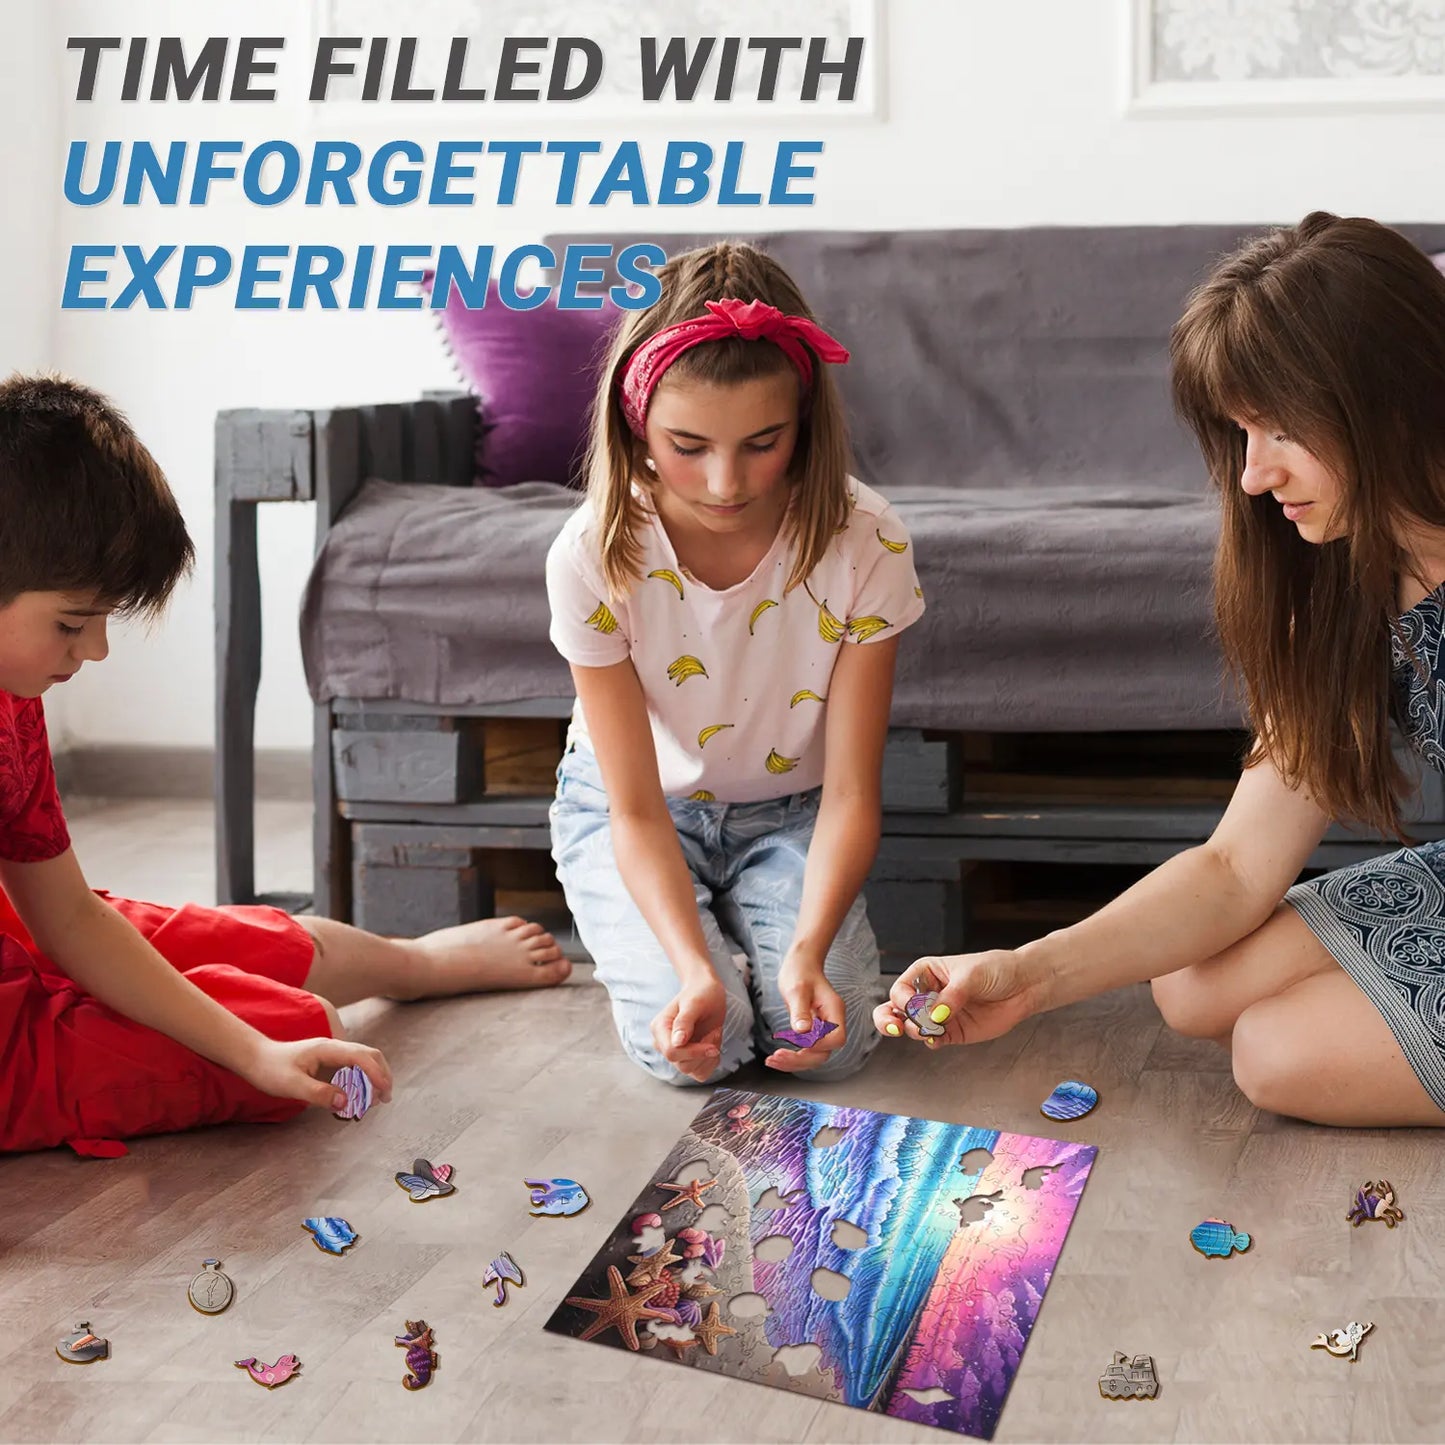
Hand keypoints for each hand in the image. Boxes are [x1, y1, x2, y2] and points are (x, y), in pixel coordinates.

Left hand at [239, 1036, 393, 1110]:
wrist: (256, 1059)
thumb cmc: (271, 1070)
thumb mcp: (292, 1085)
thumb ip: (319, 1093)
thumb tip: (346, 1102)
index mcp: (328, 1049)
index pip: (361, 1056)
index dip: (376, 1073)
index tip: (384, 1091)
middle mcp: (334, 1048)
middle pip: (369, 1055)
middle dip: (382, 1075)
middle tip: (385, 1099)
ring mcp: (332, 1055)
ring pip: (363, 1062)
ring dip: (373, 1079)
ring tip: (374, 1102)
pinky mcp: (329, 1064)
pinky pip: (352, 1070)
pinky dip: (361, 1082)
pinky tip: (358, 1097)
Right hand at [652, 976, 728, 1082]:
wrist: (708, 992)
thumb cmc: (700, 993)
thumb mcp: (695, 1003)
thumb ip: (684, 1021)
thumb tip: (677, 1042)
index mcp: (659, 1028)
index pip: (671, 1052)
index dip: (693, 1052)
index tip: (712, 1046)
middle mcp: (664, 1043)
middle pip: (682, 1065)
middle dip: (703, 1051)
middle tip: (714, 1031)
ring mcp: (676, 1053)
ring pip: (692, 1071)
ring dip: (709, 1056)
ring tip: (713, 1035)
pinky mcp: (689, 1059)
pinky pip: (701, 1073)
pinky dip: (711, 1063)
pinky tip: (713, 1045)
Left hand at [765, 954, 845, 1072]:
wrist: (800, 963)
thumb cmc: (800, 972)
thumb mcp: (797, 989)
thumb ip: (800, 1011)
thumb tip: (802, 1033)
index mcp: (834, 1011)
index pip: (836, 1038)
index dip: (819, 1045)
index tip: (798, 1041)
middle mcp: (832, 1022)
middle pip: (824, 1052)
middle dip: (800, 1059)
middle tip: (776, 1057)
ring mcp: (823, 1027)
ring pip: (814, 1055)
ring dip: (794, 1062)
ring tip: (771, 1061)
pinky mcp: (812, 1030)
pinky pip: (806, 1049)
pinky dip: (792, 1056)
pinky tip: (775, 1057)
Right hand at [874, 950, 1040, 1047]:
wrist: (1023, 986)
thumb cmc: (996, 970)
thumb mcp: (971, 976)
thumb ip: (951, 996)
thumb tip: (935, 1015)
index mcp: (926, 973)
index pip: (901, 988)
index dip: (903, 998)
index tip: (914, 1005)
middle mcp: (928, 994)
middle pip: (895, 1008)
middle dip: (889, 1019)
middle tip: (895, 1027)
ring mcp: (939, 1015)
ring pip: (912, 1027)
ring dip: (916, 1031)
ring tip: (929, 1030)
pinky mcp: (952, 1031)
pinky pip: (933, 1040)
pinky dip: (931, 1042)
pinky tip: (936, 1040)